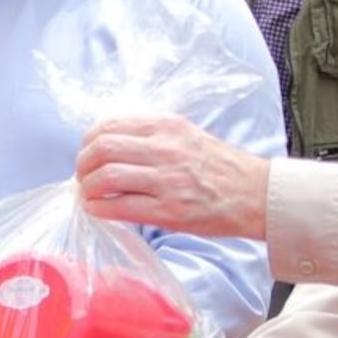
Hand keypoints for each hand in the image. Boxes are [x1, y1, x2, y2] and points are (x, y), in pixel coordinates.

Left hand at [75, 116, 269, 237]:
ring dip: (88, 188)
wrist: (255, 194)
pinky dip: (99, 208)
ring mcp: (166, 180)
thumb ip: (150, 137)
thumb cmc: (219, 166)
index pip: (109, 126)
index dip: (88, 142)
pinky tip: (99, 210)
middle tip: (83, 177)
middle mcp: (164, 148)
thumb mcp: (185, 135)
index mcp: (166, 126)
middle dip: (82, 165)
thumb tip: (109, 147)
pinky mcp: (169, 211)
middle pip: (101, 149)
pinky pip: (119, 207)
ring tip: (89, 195)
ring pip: (106, 177)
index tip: (87, 154)